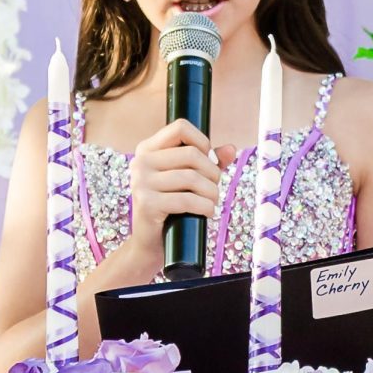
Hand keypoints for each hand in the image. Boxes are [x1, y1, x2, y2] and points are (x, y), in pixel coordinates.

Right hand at [125, 120, 226, 259]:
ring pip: (192, 177)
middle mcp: (140, 162)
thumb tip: (231, 149)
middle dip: (212, 172)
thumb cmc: (171, 209)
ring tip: (212, 202)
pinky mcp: (147, 204)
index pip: (180, 127)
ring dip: (211, 192)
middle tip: (214, 189)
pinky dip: (205, 206)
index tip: (208, 161)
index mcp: (146, 150)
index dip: (202, 141)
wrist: (150, 244)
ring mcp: (141, 183)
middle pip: (191, 154)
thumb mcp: (188, 181)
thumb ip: (208, 162)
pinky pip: (187, 199)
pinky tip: (208, 212)